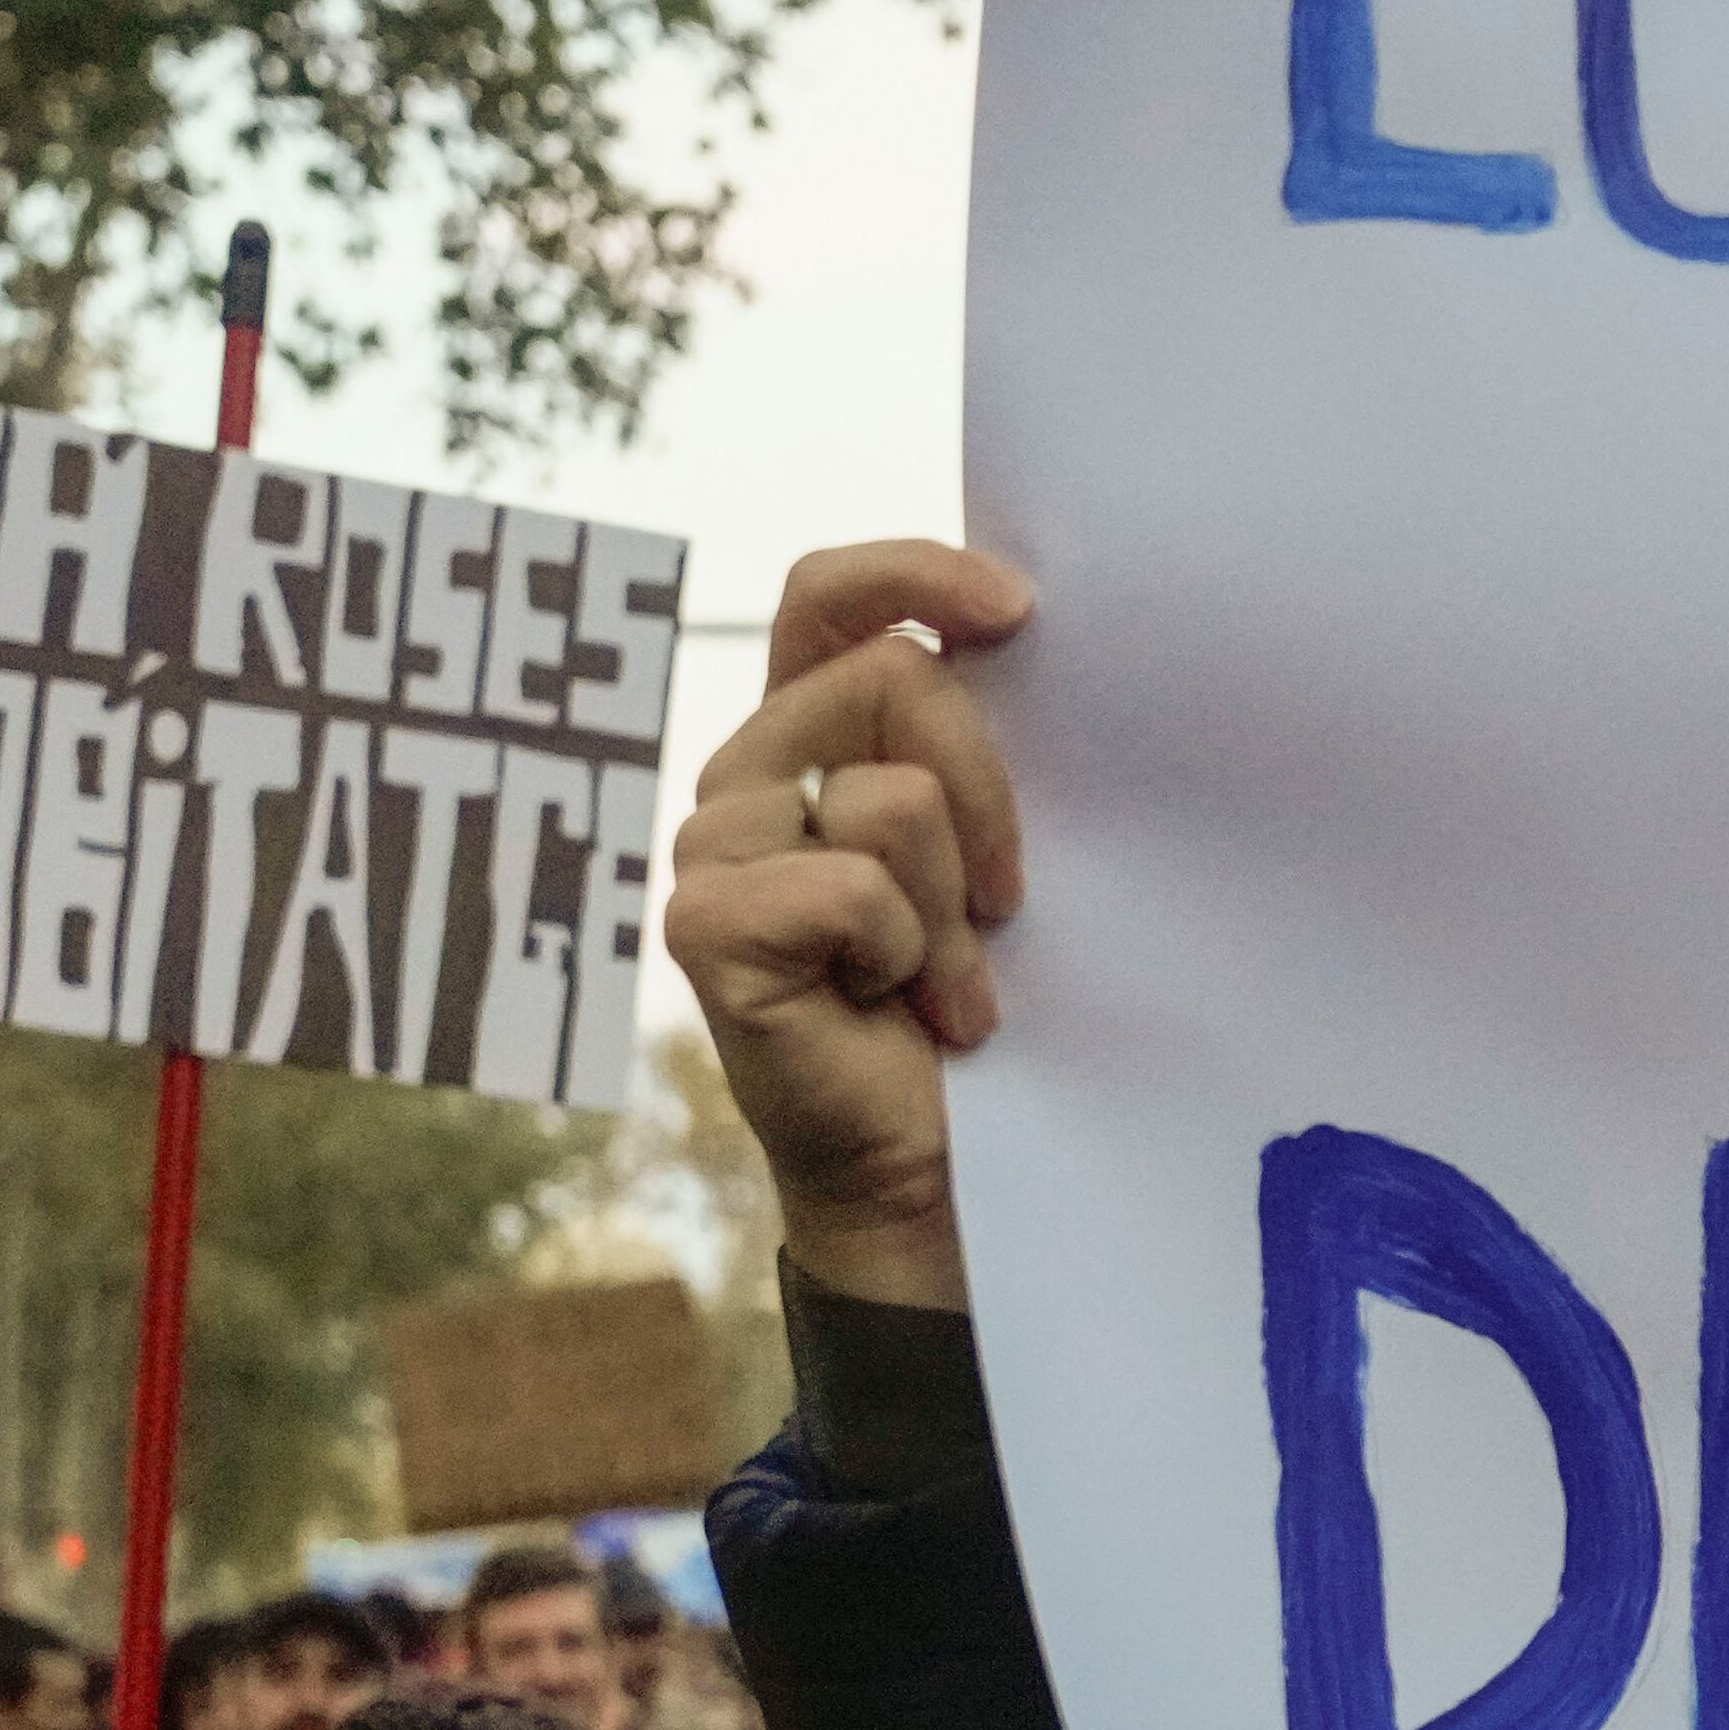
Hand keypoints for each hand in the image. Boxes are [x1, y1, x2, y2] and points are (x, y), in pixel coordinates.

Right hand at [662, 542, 1035, 1309]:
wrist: (927, 1153)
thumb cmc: (964, 996)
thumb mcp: (985, 849)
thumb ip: (969, 745)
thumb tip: (1023, 626)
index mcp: (805, 734)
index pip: (831, 597)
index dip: (915, 576)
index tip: (1018, 613)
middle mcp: (742, 773)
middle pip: (898, 682)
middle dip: (989, 801)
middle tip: (995, 910)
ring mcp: (710, 847)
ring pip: (893, 797)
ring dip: (954, 909)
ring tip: (940, 981)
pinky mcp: (705, 925)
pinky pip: (853, 888)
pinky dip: (909, 959)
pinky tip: (895, 1011)